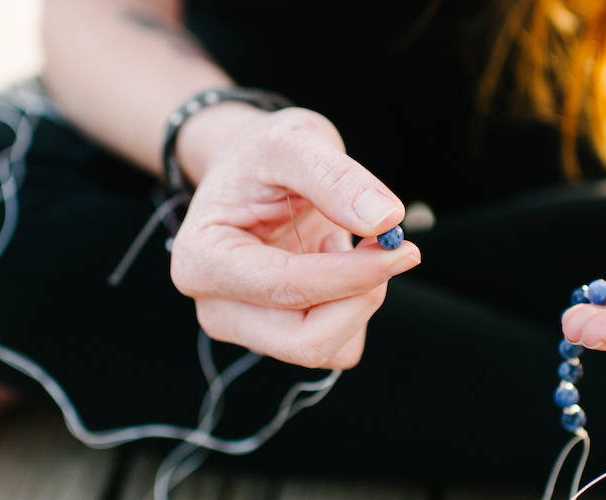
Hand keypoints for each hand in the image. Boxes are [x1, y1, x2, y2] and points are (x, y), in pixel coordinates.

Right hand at [169, 106, 420, 368]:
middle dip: (359, 297)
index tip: (403, 247)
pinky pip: (337, 347)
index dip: (352, 274)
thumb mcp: (293, 140)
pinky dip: (353, 307)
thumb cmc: (260, 155)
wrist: (247, 172)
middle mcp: (216, 306)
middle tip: (385, 246)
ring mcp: (245, 328)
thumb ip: (336, 177)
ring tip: (342, 241)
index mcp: (202, 260)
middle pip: (305, 341)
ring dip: (358, 299)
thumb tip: (385, 221)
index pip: (286, 288)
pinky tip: (333, 261)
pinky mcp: (277, 337)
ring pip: (326, 349)